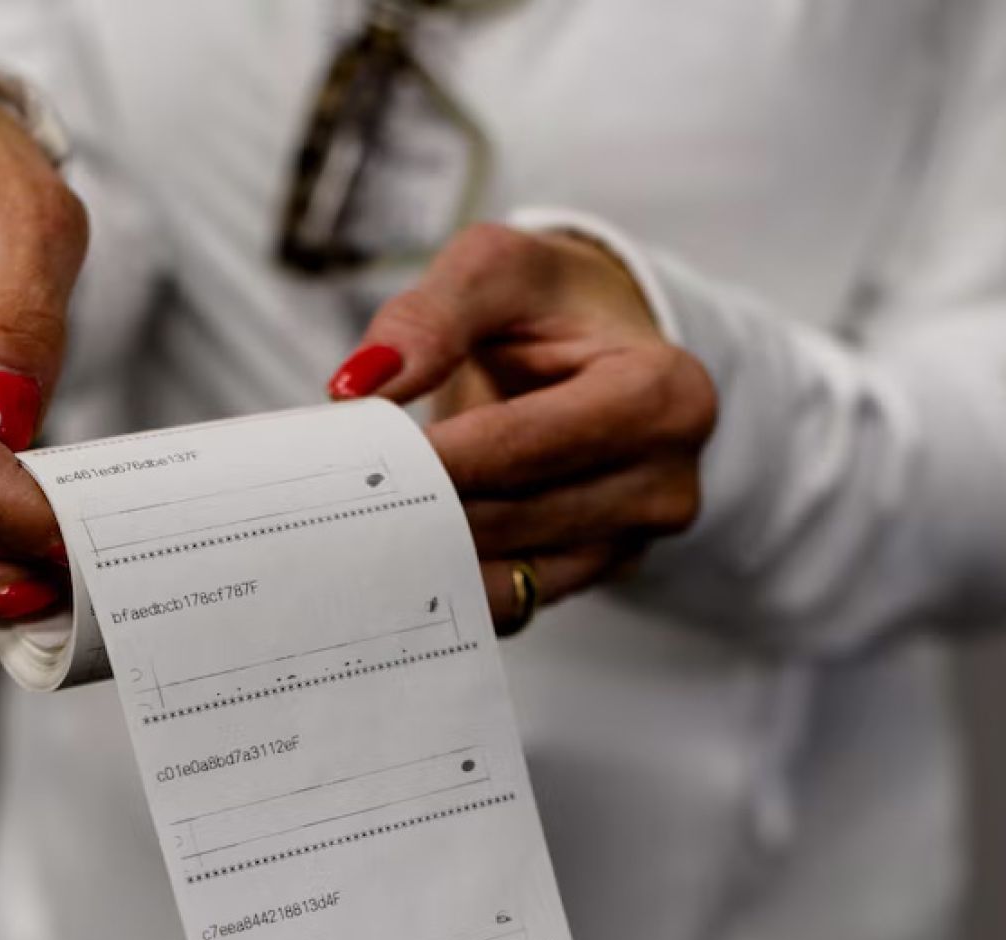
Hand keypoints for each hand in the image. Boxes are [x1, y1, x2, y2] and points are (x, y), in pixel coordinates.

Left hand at [328, 223, 716, 629]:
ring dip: (430, 555)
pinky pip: (516, 602)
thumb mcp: (496, 271)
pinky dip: (454, 585)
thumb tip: (364, 384)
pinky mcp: (598, 576)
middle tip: (340, 507)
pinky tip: (404, 565)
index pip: (525, 444)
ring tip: (360, 533)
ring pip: (510, 571)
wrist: (599, 350)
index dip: (438, 458)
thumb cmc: (551, 307)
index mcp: (662, 394)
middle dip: (425, 507)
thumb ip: (431, 315)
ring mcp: (635, 542)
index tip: (361, 464)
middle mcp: (665, 481)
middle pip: (513, 515)